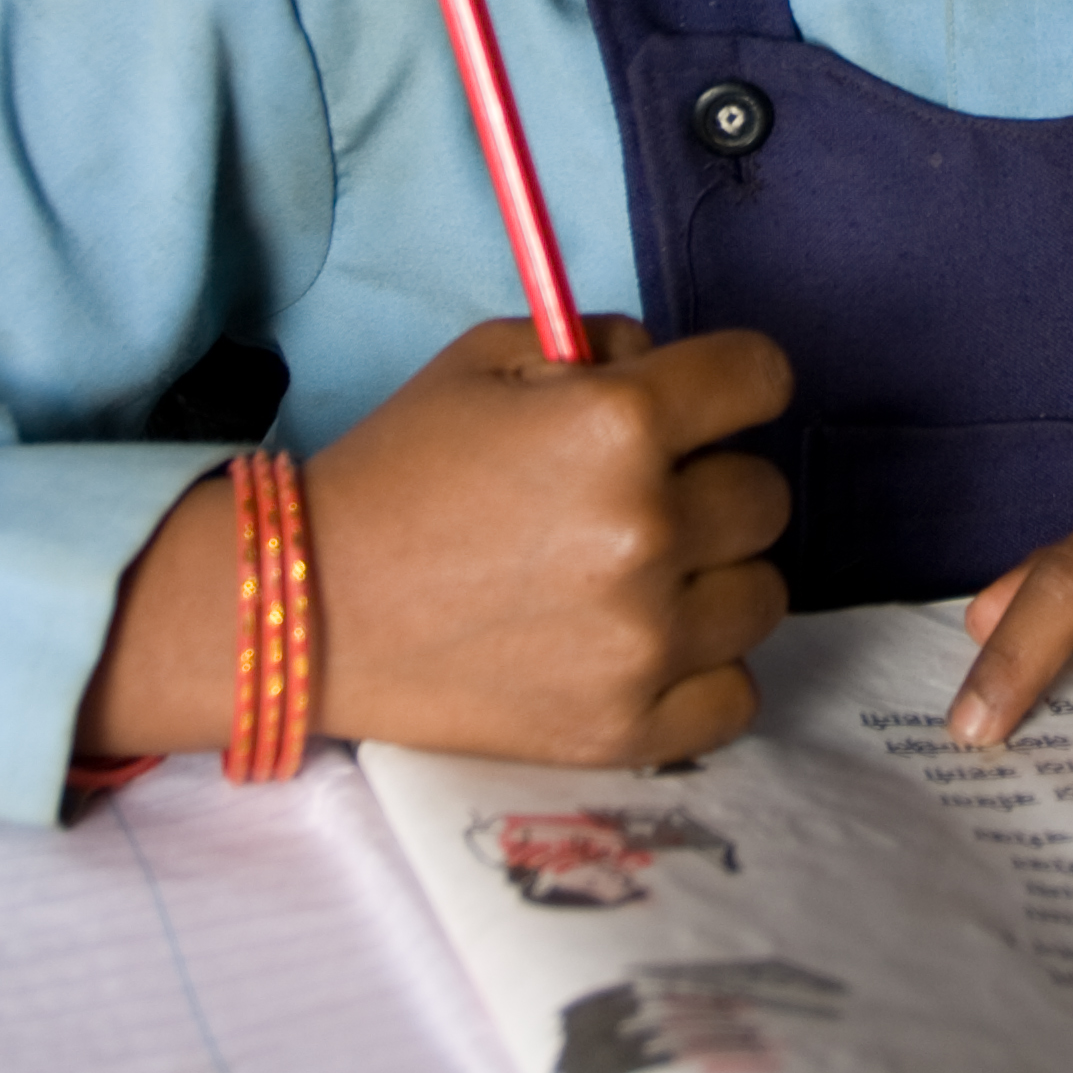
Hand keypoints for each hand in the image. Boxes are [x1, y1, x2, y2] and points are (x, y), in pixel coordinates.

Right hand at [75, 317, 793, 769]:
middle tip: (636, 498)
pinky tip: (643, 647)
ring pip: (763, 594)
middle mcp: (647, 530)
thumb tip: (669, 366)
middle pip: (765, 494)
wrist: (307, 610)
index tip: (708, 404)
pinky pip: (737, 693)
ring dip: (714, 578)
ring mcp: (643, 641)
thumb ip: (598, 342)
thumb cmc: (397, 471)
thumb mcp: (487, 357)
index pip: (762, 377)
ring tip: (635, 578)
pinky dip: (703, 671)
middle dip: (711, 481)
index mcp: (618, 423)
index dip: (736, 383)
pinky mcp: (625, 729)